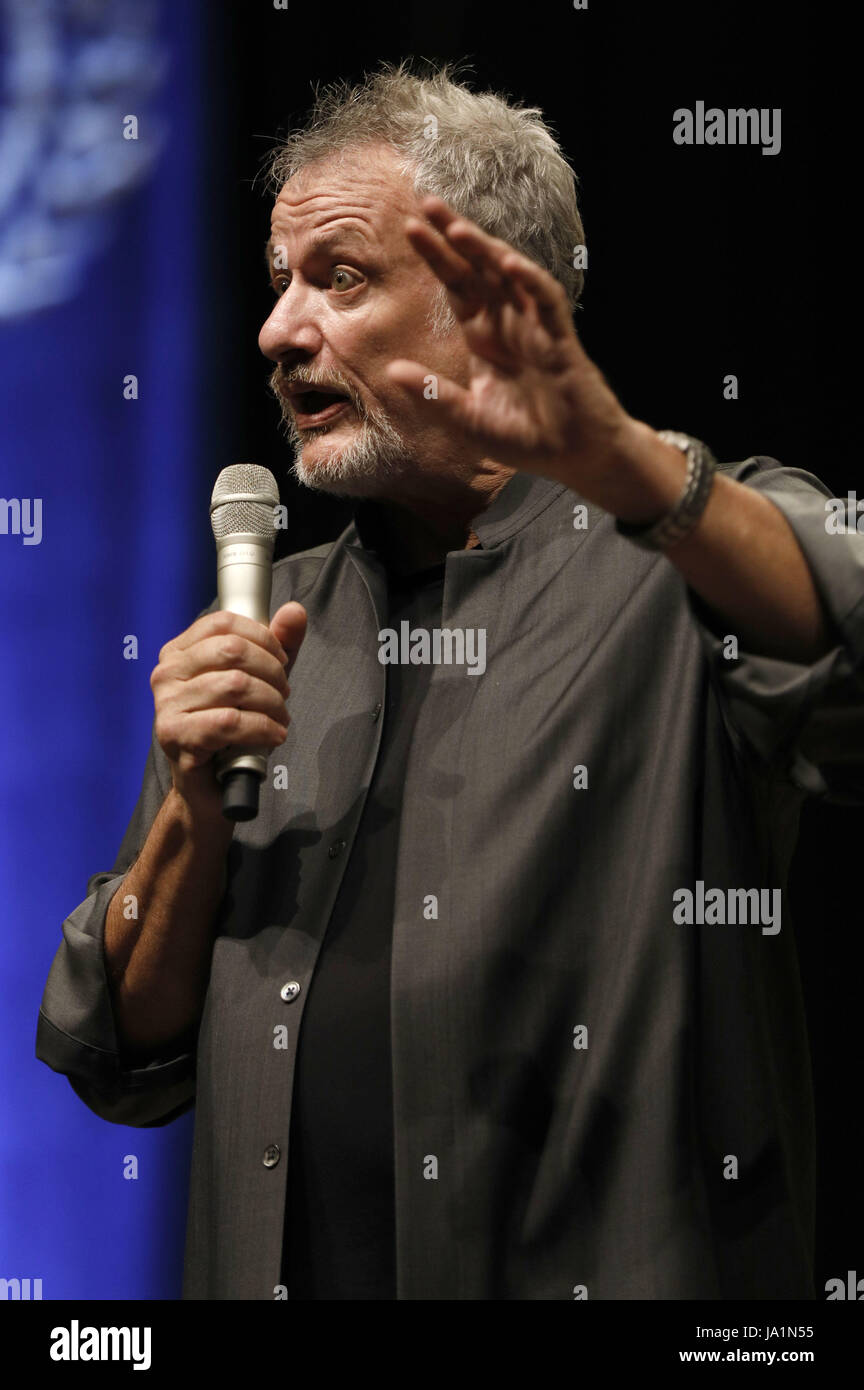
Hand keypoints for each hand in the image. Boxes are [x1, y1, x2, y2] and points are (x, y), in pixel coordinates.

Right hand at [151, 603, 306, 812]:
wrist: (209, 787)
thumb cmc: (230, 731)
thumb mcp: (259, 680)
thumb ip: (278, 645)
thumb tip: (295, 611)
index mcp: (179, 653)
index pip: (224, 623)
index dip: (263, 637)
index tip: (281, 660)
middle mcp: (166, 674)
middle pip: (232, 650)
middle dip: (272, 672)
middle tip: (283, 694)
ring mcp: (167, 706)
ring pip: (236, 686)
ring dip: (272, 703)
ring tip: (279, 718)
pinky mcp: (176, 737)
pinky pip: (230, 722)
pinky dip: (262, 728)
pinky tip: (274, 735)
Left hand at [386, 196, 632, 494]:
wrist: (574, 456)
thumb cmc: (527, 437)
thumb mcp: (469, 421)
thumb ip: (435, 396)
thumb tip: (392, 371)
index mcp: (484, 337)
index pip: (456, 286)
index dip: (436, 257)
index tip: (410, 227)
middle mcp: (508, 324)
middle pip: (478, 269)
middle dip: (455, 236)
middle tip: (427, 202)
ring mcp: (535, 328)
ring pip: (510, 276)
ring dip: (486, 251)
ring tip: (457, 230)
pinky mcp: (560, 341)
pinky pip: (546, 303)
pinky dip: (530, 281)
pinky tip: (510, 265)